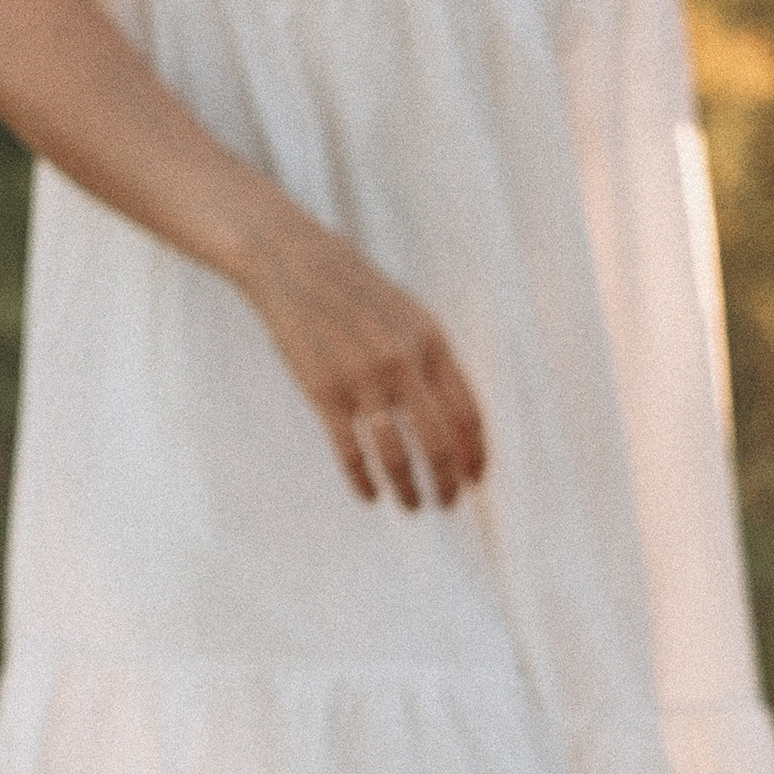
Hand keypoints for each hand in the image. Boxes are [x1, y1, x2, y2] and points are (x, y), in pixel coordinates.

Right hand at [233, 202, 487, 509]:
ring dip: (409, 491)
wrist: (297, 267)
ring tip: (414, 506)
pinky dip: (364, 483)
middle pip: (438, 442)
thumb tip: (458, 422)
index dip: (476, 454)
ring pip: (397, 457)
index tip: (476, 480)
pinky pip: (352, 454)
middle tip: (448, 503)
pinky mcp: (325, 393)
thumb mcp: (409, 317)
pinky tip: (370, 496)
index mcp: (431, 342)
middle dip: (448, 482)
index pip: (467, 413)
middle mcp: (402, 363)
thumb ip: (434, 362)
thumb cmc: (359, 297)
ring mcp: (362, 379)